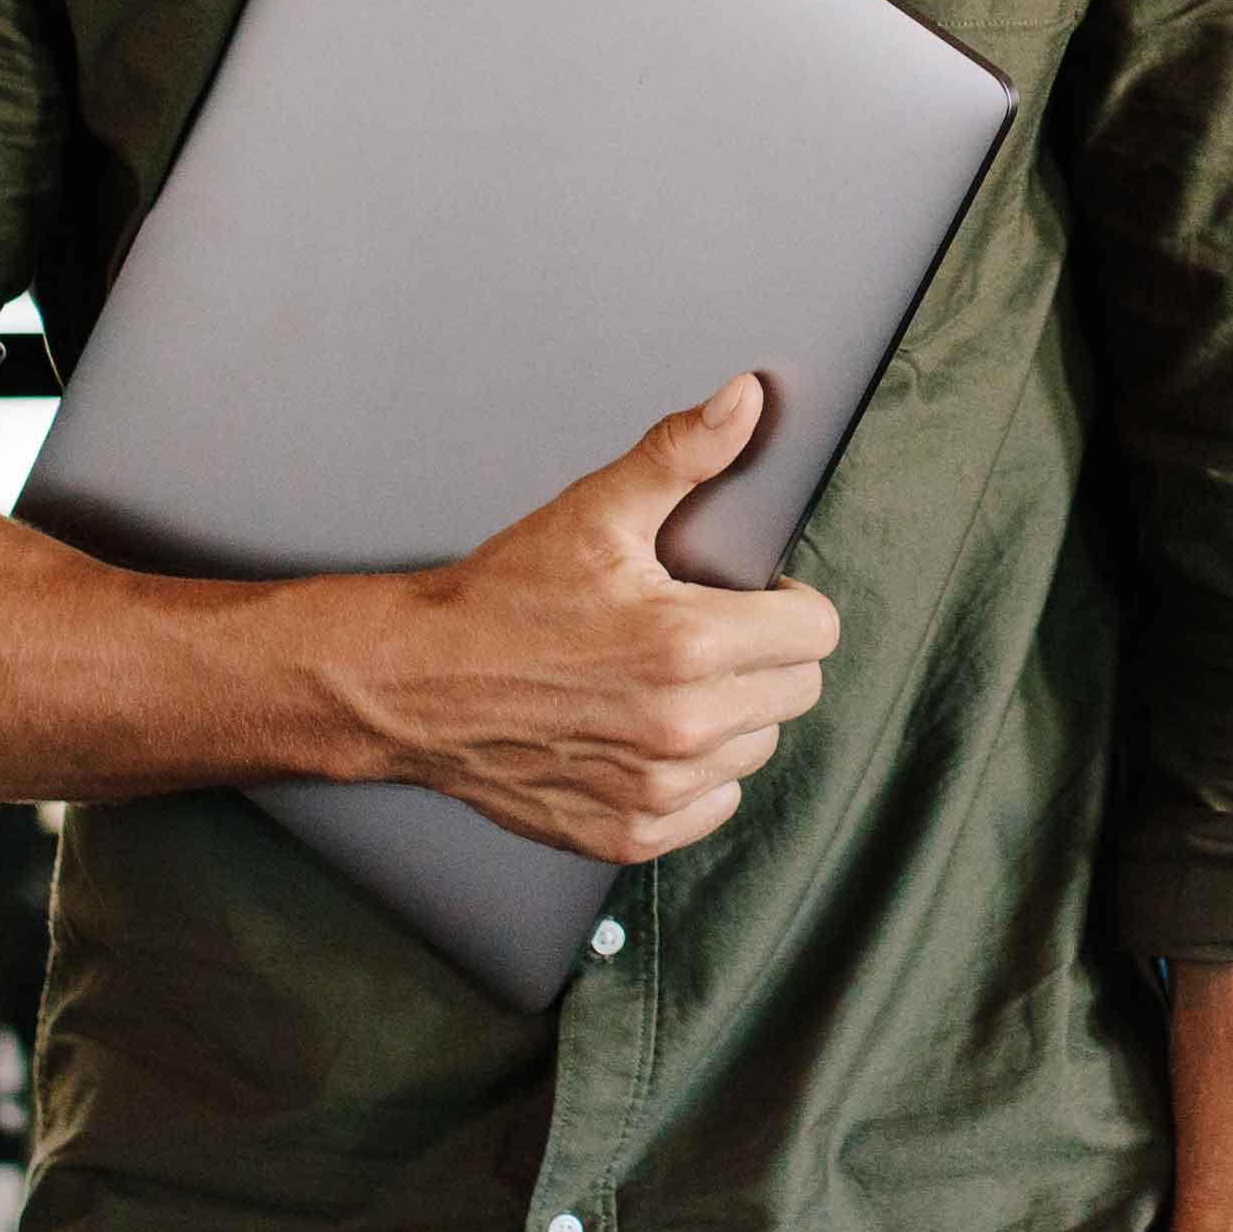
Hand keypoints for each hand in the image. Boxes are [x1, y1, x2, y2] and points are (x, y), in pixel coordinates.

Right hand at [318, 381, 840, 864]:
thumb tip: (745, 399)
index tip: (748, 597)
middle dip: (764, 656)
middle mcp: (683, 725)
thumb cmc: (502, 598)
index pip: (817, 633)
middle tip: (702, 633)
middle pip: (797, 692)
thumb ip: (682, 455)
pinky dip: (693, 776)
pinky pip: (713, 805)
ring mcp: (657, 788)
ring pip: (756, 748)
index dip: (788, 604)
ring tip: (666, 682)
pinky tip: (646, 735)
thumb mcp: (594, 511)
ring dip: (730, 716)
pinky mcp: (630, 832)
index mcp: (689, 643)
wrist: (415, 683)